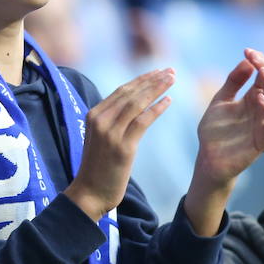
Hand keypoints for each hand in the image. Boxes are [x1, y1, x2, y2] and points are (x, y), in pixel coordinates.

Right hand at [63, 68, 175, 221]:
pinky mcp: (122, 147)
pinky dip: (157, 109)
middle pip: (131, 93)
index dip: (141, 79)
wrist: (89, 193)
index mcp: (93, 115)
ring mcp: (110, 133)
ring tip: (173, 80)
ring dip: (157, 89)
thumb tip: (131, 107)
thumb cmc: (98, 167)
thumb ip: (111, 121)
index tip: (158, 71)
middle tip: (171, 70)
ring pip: (137, 103)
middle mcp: (100, 120)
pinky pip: (142, 121)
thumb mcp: (100, 138)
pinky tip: (169, 101)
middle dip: (152, 80)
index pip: (121, 91)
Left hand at [185, 49, 263, 234]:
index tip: (248, 51)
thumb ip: (233, 82)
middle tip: (256, 59)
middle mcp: (263, 109)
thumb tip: (246, 60)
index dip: (259, 62)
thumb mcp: (220, 100)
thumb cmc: (215, 131)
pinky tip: (260, 98)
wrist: (208, 158)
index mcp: (254, 98)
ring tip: (263, 73)